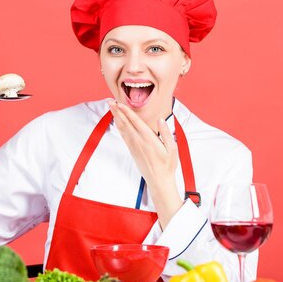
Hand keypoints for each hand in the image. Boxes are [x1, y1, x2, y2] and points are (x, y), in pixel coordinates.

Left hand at [108, 100, 182, 226]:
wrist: (159, 180)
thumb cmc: (167, 165)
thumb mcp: (172, 148)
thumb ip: (166, 133)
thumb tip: (160, 120)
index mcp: (149, 139)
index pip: (135, 122)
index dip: (126, 111)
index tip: (119, 103)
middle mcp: (139, 141)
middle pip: (125, 123)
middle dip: (117, 111)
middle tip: (109, 101)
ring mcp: (134, 146)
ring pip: (122, 128)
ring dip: (116, 117)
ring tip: (110, 108)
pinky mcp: (132, 150)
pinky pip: (124, 135)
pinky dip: (119, 126)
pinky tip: (117, 121)